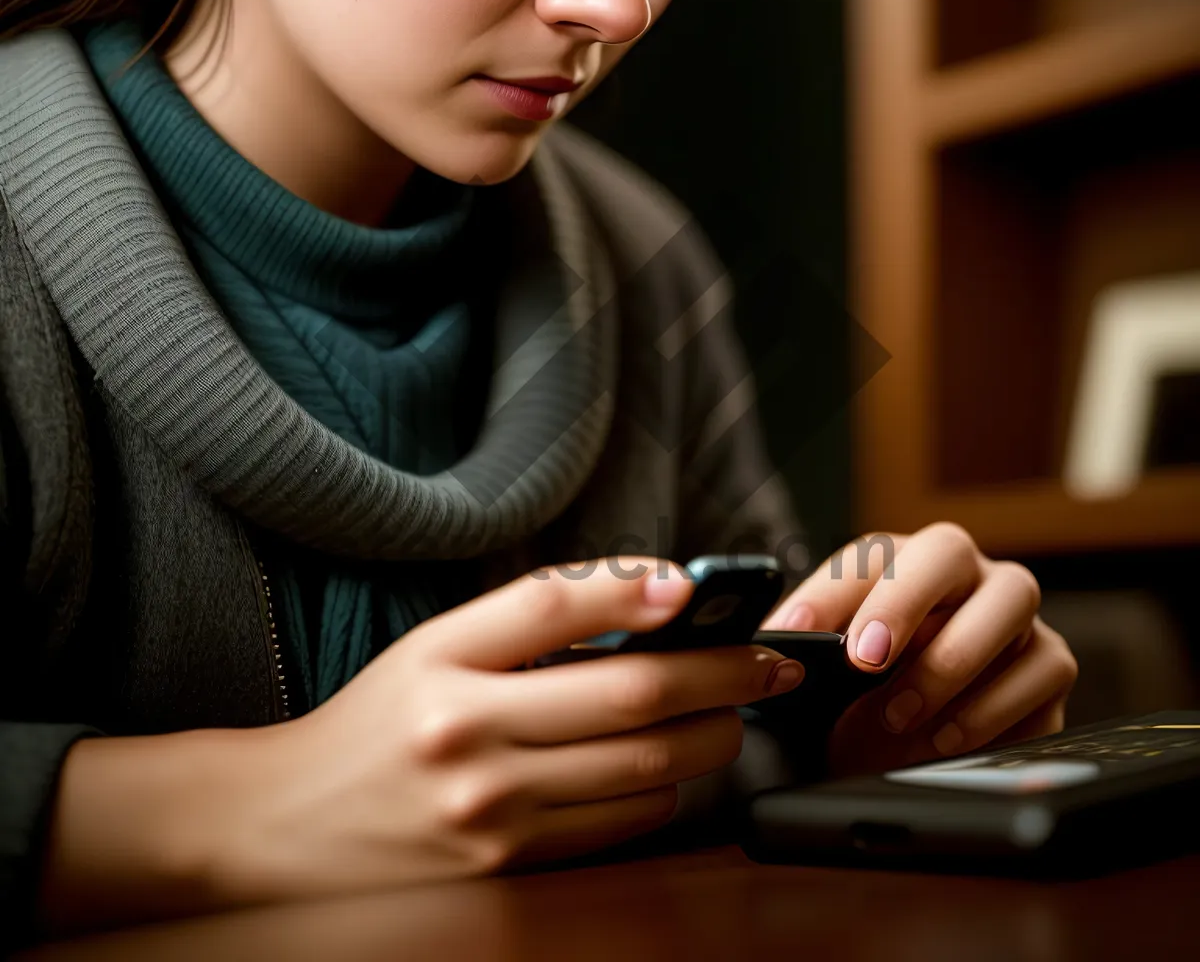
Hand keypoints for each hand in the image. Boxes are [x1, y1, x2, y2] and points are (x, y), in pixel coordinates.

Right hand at [230, 559, 802, 900]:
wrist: (293, 826)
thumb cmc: (379, 720)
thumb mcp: (438, 643)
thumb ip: (536, 612)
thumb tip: (648, 592)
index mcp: (448, 667)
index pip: (561, 606)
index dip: (639, 588)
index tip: (700, 586)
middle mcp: (470, 741)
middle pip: (632, 696)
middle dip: (722, 675)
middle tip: (766, 663)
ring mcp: (494, 815)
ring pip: (644, 768)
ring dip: (707, 737)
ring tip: (728, 714)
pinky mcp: (510, 870)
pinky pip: (618, 826)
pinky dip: (660, 789)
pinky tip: (667, 764)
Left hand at [761, 522, 1077, 777]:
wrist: (912, 754)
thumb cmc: (865, 700)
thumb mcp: (827, 676)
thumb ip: (803, 652)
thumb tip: (767, 645)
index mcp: (899, 561)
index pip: (867, 553)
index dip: (831, 591)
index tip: (794, 634)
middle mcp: (962, 572)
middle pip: (947, 550)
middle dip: (903, 601)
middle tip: (861, 658)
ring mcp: (1014, 612)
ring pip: (1009, 600)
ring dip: (949, 660)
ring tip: (896, 714)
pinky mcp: (1051, 663)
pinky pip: (1041, 670)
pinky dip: (990, 708)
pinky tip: (944, 739)